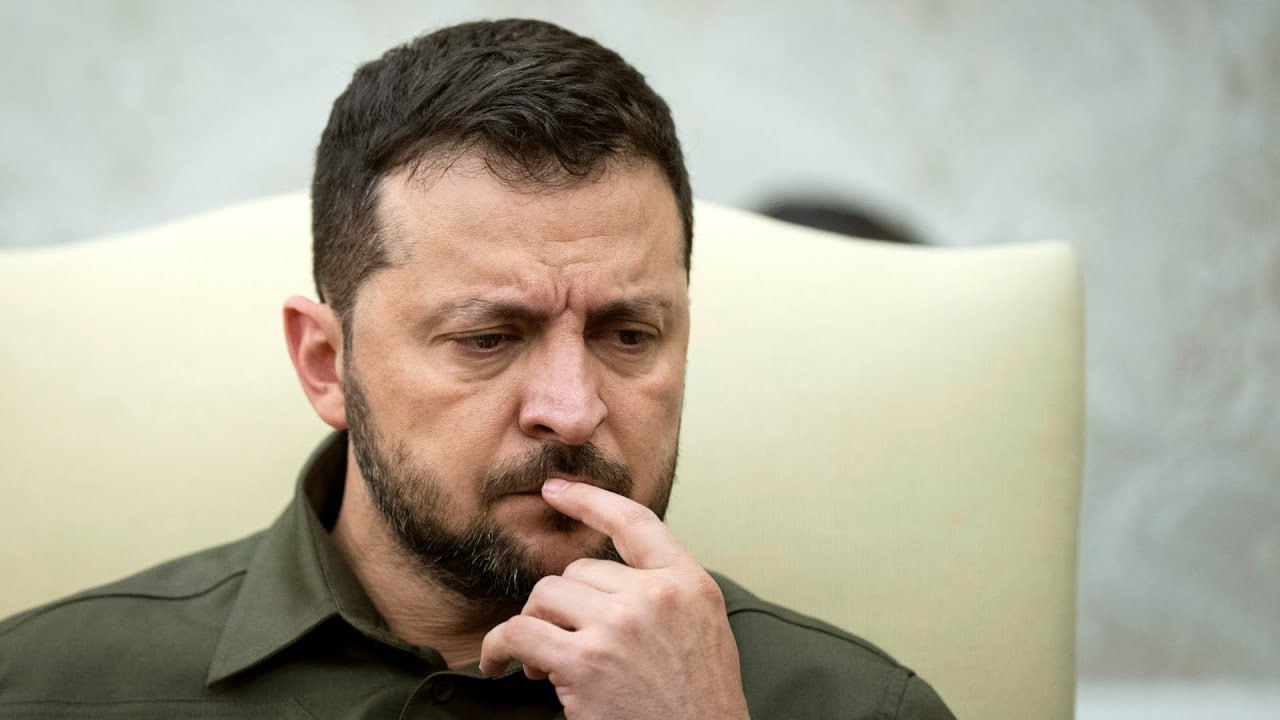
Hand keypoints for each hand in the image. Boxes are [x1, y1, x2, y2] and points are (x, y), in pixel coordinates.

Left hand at [479, 478, 749, 719]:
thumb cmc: (698, 703)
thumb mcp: (704, 630)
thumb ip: (667, 593)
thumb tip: (610, 579)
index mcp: (689, 583)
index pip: (634, 522)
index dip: (589, 499)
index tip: (555, 490)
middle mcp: (655, 596)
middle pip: (578, 570)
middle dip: (562, 607)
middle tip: (563, 643)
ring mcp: (619, 627)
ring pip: (546, 596)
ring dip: (535, 627)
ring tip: (544, 662)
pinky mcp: (585, 662)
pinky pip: (519, 633)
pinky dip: (500, 648)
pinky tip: (501, 663)